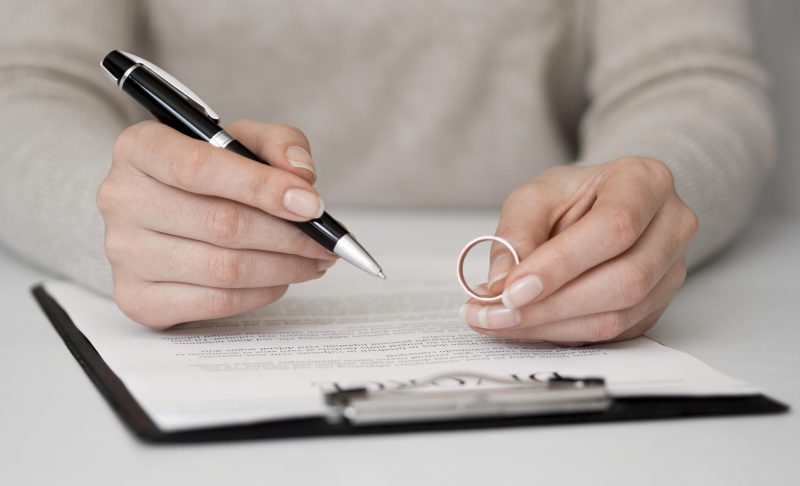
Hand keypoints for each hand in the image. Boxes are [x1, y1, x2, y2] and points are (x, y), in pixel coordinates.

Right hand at [97, 120, 336, 328]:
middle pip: (222, 224)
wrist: (162, 210)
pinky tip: (281, 279)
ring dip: (285, 268)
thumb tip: (302, 178)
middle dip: (290, 236)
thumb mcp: (242, 140)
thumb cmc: (208, 173)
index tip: (312, 204)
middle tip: (328, 242)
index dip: (263, 188)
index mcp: (140, 148)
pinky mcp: (137, 298)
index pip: (199, 168)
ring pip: (225, 269)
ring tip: (314, 260)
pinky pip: (216, 303)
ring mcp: (124, 253)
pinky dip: (262, 293)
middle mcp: (121, 199)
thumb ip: (278, 145)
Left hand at [459, 157, 698, 344]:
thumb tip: (500, 285)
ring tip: (499, 321)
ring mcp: (671, 271)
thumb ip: (515, 235)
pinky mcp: (656, 306)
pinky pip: (612, 334)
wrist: (599, 206)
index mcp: (646, 182)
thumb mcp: (534, 197)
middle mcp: (672, 226)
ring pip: (619, 315)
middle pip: (624, 280)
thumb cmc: (572, 196)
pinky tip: (526, 325)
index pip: (614, 227)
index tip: (512, 289)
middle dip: (551, 305)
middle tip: (495, 313)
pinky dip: (562, 335)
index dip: (562, 264)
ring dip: (551, 326)